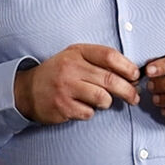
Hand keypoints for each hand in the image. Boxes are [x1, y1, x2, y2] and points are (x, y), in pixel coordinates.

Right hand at [14, 44, 139, 123]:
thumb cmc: (58, 73)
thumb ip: (99, 61)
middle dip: (128, 90)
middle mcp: (71, 68)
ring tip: (104, 102)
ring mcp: (66, 88)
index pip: (109, 55)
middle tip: (134, 97)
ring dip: (108, 102)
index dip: (127, 66)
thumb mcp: (75, 58)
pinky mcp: (63, 106)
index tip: (136, 75)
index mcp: (77, 52)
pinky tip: (84, 107)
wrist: (28, 90)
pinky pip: (89, 112)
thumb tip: (130, 74)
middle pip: (110, 79)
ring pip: (102, 98)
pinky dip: (91, 112)